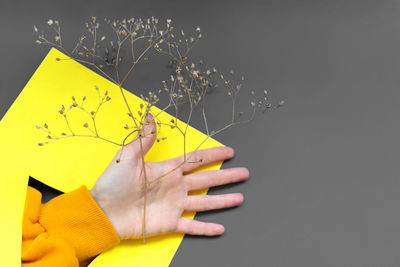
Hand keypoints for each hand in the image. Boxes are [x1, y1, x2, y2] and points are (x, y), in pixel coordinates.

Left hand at [90, 114, 248, 239]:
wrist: (102, 210)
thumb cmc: (113, 183)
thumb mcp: (128, 155)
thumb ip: (145, 138)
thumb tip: (150, 116)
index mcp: (167, 170)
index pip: (196, 160)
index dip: (213, 155)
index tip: (229, 151)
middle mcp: (175, 187)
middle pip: (206, 180)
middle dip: (226, 176)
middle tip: (244, 173)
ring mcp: (173, 205)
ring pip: (204, 203)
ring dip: (222, 201)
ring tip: (239, 198)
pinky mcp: (169, 223)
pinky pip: (191, 226)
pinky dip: (206, 228)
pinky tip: (220, 228)